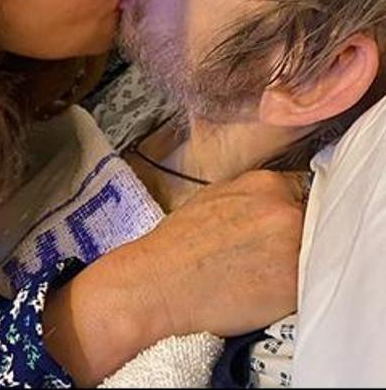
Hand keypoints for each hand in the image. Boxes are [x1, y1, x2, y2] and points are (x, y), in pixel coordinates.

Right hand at [44, 169, 304, 384]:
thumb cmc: (175, 246)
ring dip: (299, 260)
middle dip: (298, 235)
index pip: (304, 192)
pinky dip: (295, 286)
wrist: (158, 285)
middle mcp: (285, 209)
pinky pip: (311, 280)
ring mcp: (294, 246)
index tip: (281, 229)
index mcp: (265, 184)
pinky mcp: (295, 283)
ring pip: (317, 250)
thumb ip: (251, 196)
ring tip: (265, 273)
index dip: (294, 212)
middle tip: (270, 254)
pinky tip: (266, 291)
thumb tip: (275, 201)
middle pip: (314, 219)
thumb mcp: (211, 200)